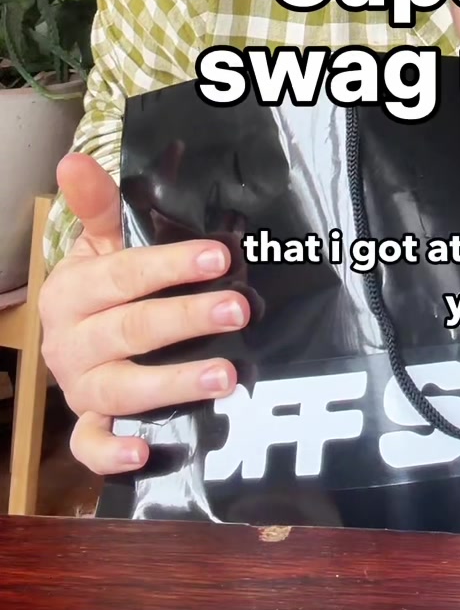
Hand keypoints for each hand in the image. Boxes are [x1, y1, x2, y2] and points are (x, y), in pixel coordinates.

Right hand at [39, 152, 249, 476]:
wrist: (70, 333)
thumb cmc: (100, 282)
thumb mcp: (100, 240)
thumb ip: (99, 203)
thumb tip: (74, 157)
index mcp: (73, 290)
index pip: (123, 275)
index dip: (170, 266)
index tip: (218, 256)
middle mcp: (71, 340)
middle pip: (131, 330)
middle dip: (187, 319)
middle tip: (240, 309)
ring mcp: (78, 387)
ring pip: (121, 388)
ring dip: (173, 383)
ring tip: (226, 376)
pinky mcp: (86, 423)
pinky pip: (90, 445)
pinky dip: (111, 453)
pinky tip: (145, 452)